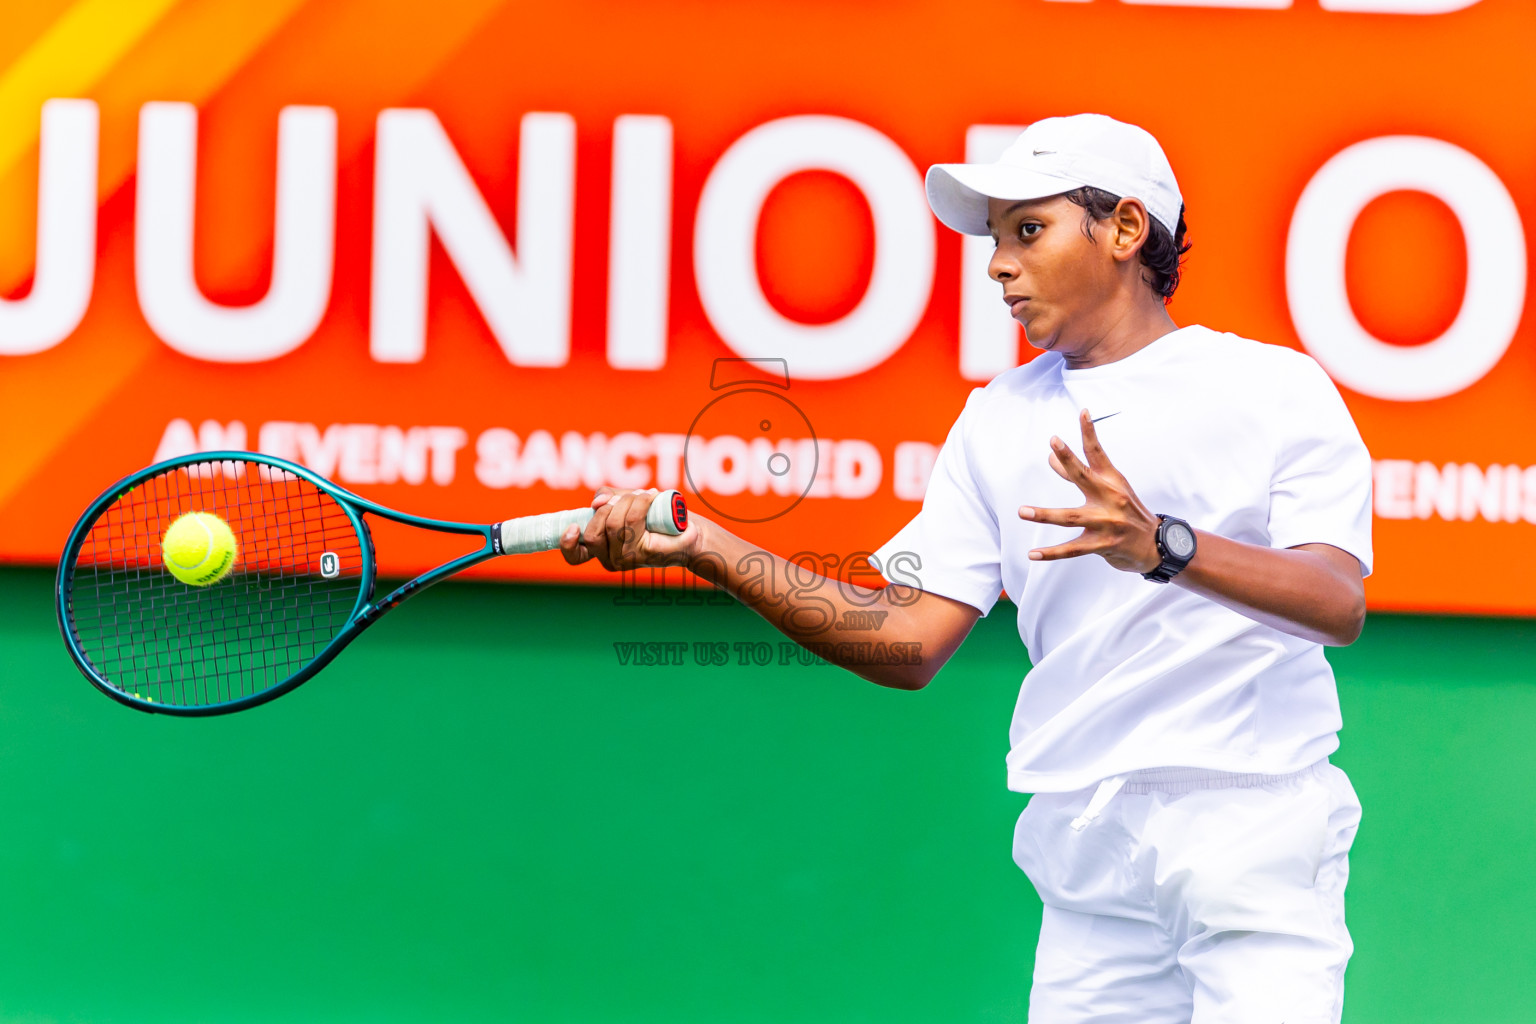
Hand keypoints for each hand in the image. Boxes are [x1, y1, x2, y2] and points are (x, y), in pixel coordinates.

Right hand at [558, 486, 699, 570]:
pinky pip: (633, 520)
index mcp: (600, 549)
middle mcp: (610, 559)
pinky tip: (651, 497)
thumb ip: (606, 497)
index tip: (574, 527)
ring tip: (646, 497)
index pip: (574, 556)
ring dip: (630, 501)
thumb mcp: (624, 500)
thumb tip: (596, 502)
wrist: (688, 528)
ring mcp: (626, 560)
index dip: (567, 543)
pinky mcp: (643, 553)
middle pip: (594, 531)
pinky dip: (641, 502)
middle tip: (632, 497)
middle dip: (611, 506)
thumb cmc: (654, 515)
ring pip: (614, 523)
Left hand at [1019, 409, 1161, 573]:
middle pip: (1084, 476)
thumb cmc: (1126, 512)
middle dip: (1069, 459)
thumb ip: (1078, 474)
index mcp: (1112, 481)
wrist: (1156, 544)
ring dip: (1045, 514)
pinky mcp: (1103, 545)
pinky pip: (1072, 550)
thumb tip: (1051, 457)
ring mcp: (1106, 522)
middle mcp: (1110, 498)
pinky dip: (1052, 553)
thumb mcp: (1109, 489)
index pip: (1098, 452)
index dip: (1090, 432)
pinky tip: (1033, 554)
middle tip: (1054, 443)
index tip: (1083, 412)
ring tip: (1022, 511)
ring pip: (1070, 517)